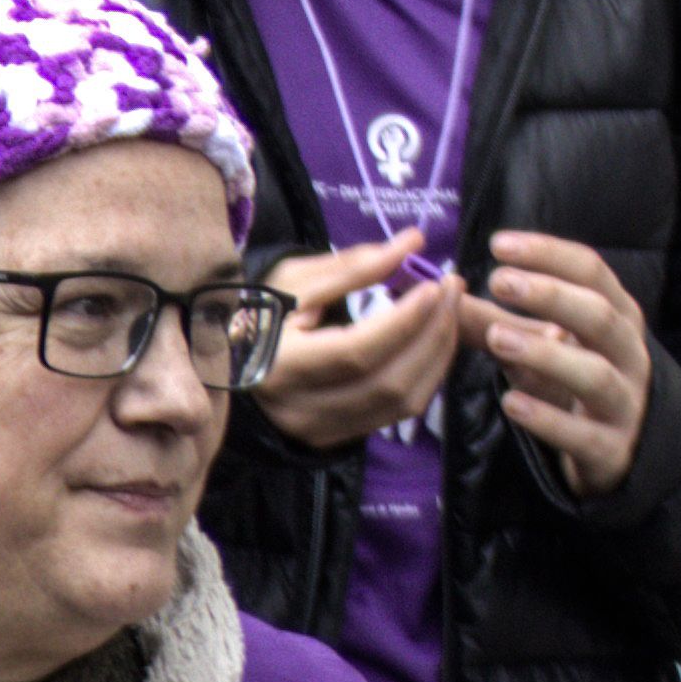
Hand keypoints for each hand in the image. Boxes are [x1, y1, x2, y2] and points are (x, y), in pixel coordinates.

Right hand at [254, 235, 465, 449]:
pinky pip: (399, 412)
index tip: (433, 285)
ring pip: (403, 403)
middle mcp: (301, 409)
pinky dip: (426, 375)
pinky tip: (432, 342)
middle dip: (432, 333)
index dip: (402, 321)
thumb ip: (354, 265)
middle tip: (452, 289)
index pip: (355, 351)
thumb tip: (413, 243)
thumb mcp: (294, 279)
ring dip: (438, 355)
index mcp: (279, 366)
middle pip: (388, 380)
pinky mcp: (339, 438)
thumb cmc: (257, 312)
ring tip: (450, 313)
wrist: (228, 361)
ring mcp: (322, 430)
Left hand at [480, 229, 653, 496]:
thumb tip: (438, 292)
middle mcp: (628, 354)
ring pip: (595, 374)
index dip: (549, 253)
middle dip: (551, 295)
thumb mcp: (537, 345)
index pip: (592, 272)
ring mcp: (624, 403)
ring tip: (496, 339)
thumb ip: (490, 320)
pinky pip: (583, 434)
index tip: (499, 244)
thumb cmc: (573, 383)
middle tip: (498, 282)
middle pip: (600, 316)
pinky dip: (547, 418)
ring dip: (545, 353)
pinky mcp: (611, 449)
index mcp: (617, 316)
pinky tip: (510, 403)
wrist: (620, 453)